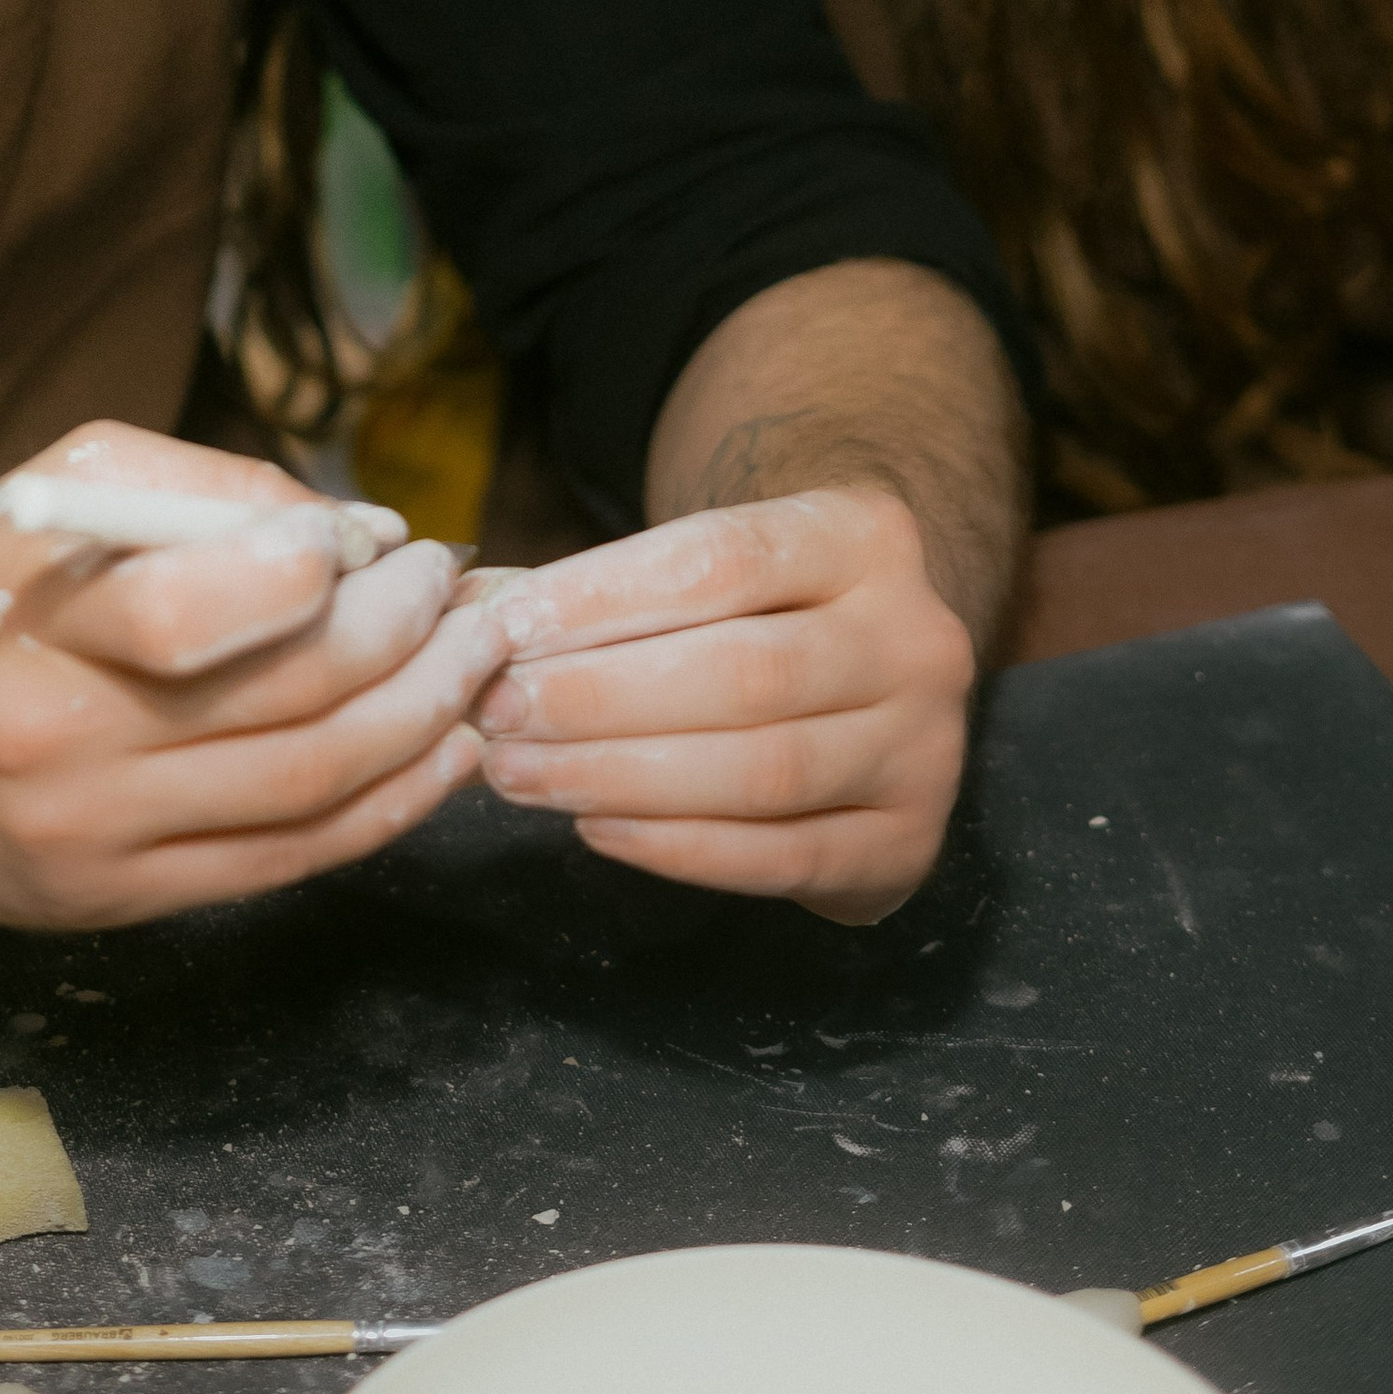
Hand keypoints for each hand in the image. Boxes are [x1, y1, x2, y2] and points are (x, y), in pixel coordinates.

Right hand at [0, 424, 504, 932]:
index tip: (374, 540)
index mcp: (30, 622)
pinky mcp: (119, 904)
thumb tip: (349, 529)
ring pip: (308, 789)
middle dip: (407, 642)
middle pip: (286, 704)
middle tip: (462, 594)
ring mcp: (92, 840)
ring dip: (423, 724)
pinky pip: (285, 861)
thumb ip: (195, 491)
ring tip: (475, 664)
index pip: (195, 610)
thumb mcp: (41, 496)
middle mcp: (57, 741)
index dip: (314, 572)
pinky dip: (385, 807)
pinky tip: (440, 755)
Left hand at [470, 484, 973, 924]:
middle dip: (599, 699)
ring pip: (762, 771)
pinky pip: (782, 856)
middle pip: (743, 673)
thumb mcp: (705, 564)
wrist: (874, 666)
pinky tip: (595, 829)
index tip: (501, 627)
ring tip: (519, 774)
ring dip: (621, 777)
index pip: (720, 561)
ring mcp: (924, 748)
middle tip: (495, 714)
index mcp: (864, 537)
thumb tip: (468, 611)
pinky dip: (679, 849)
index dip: (602, 597)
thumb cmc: (758, 608)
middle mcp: (914, 639)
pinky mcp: (909, 843)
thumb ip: (600, 588)